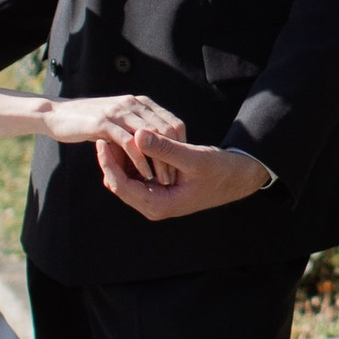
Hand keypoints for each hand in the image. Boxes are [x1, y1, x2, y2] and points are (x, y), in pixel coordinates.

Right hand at [45, 93, 188, 179]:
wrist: (58, 114)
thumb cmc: (89, 121)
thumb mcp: (119, 119)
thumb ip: (138, 127)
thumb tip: (158, 143)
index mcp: (141, 102)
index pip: (172, 123)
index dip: (180, 146)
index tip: (181, 166)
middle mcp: (133, 104)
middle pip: (165, 130)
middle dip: (174, 156)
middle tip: (176, 177)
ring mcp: (119, 112)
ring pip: (150, 137)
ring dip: (159, 161)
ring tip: (164, 180)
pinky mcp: (104, 123)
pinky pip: (129, 143)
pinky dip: (140, 161)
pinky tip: (145, 175)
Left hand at [98, 137, 273, 221]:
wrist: (236, 177)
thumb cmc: (219, 170)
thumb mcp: (192, 158)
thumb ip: (164, 148)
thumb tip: (136, 135)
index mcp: (158, 204)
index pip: (120, 186)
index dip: (107, 164)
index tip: (101, 141)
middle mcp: (153, 205)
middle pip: (119, 183)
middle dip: (110, 160)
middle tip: (104, 133)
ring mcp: (155, 198)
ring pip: (126, 178)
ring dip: (121, 158)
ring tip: (115, 134)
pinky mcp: (159, 188)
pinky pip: (138, 174)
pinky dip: (133, 158)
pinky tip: (131, 140)